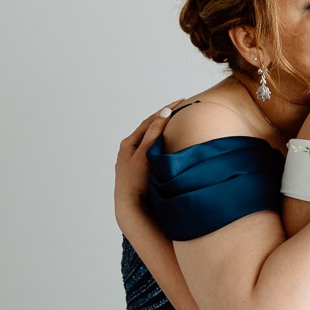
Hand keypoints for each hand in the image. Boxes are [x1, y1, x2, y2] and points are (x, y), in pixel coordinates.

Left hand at [114, 102, 182, 230]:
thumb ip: (154, 133)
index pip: (150, 120)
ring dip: (161, 129)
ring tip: (175, 122)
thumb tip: (164, 112)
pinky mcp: (139, 170)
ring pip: (150, 139)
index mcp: (129, 143)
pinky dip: (160, 142)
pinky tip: (167, 144)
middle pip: (149, 128)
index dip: (166, 109)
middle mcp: (129, 149)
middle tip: (180, 108)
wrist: (131, 207)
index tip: (181, 101)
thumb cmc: (136, 182)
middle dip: (164, 117)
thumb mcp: (145, 154)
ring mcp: (133, 160)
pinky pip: (151, 150)